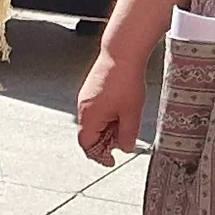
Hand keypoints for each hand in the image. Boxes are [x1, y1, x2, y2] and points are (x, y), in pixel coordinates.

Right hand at [77, 42, 149, 164]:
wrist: (122, 54)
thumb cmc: (125, 80)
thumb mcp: (131, 113)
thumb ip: (127, 135)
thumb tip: (124, 148)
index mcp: (89, 117)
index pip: (87, 145)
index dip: (99, 156)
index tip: (110, 160)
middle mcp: (83, 108)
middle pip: (90, 134)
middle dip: (106, 140)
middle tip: (124, 137)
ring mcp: (86, 98)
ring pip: (94, 122)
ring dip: (108, 127)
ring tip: (126, 119)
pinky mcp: (91, 90)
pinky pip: (96, 110)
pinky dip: (107, 116)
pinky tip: (121, 108)